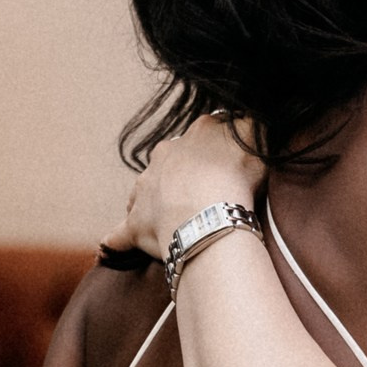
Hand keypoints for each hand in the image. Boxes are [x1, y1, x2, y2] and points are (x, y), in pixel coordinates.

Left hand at [103, 114, 264, 261]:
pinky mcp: (136, 223)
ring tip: (169, 219)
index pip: (202, 136)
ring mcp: (145, 190)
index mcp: (192, 137)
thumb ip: (251, 123)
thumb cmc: (235, 175)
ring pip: (145, 192)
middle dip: (180, 174)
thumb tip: (250, 118)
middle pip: (169, 162)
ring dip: (154, 202)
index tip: (225, 164)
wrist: (210, 212)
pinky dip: (118, 239)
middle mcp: (163, 157)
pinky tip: (111, 247)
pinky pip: (122, 234)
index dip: (214, 151)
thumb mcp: (254, 136)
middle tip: (201, 193)